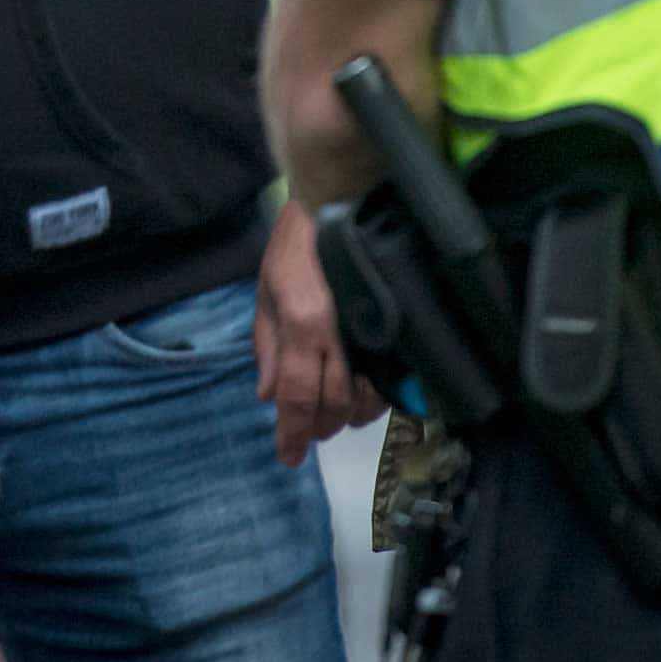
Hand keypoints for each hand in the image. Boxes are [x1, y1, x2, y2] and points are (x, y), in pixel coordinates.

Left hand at [255, 199, 382, 466]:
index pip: (296, 395)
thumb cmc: (297, 246)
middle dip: (319, 428)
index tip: (288, 458)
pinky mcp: (395, 330)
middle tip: (308, 434)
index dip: (292, 433)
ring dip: (349, 418)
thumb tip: (267, 398)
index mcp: (303, 323)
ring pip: (368, 399)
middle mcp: (340, 333)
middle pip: (334, 404)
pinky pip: (391, 381)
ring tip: (333, 419)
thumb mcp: (265, 292)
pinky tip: (363, 400)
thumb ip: (266, 346)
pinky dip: (376, 400)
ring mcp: (373, 333)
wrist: (343, 203)